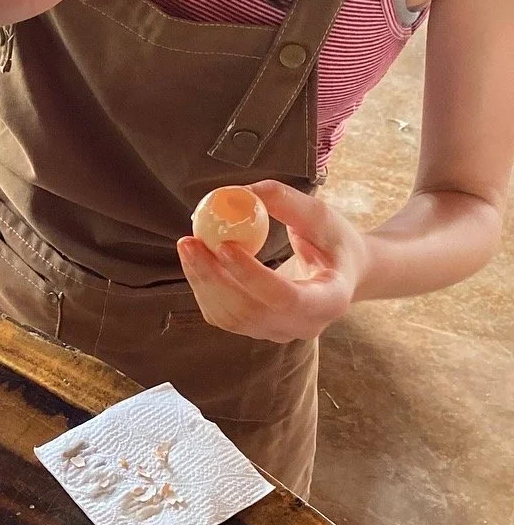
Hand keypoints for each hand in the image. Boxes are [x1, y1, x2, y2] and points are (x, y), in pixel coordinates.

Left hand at [177, 181, 370, 342]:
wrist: (338, 272)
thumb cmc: (331, 240)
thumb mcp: (319, 215)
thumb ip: (285, 201)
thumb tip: (240, 192)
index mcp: (331, 300)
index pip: (287, 298)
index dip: (252, 276)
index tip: (224, 245)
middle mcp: (304, 325)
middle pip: (251, 311)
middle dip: (213, 277)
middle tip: (189, 241)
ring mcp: (279, 332)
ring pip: (231, 317)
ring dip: (202, 280)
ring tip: (187, 244)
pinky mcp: (257, 329)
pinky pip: (222, 316)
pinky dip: (203, 287)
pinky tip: (196, 259)